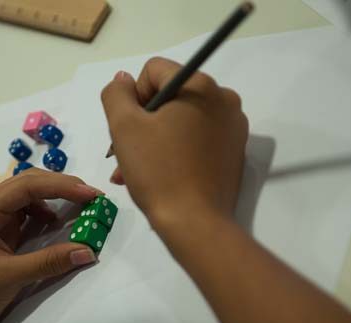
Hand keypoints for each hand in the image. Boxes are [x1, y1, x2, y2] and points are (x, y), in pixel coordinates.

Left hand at [0, 169, 100, 322]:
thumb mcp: (9, 278)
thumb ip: (49, 262)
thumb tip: (88, 251)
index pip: (27, 185)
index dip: (62, 186)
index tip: (92, 194)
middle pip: (27, 184)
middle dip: (60, 187)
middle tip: (92, 197)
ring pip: (25, 197)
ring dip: (53, 199)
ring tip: (80, 207)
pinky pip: (22, 215)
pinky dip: (43, 215)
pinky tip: (55, 224)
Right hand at [101, 57, 247, 235]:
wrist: (195, 223)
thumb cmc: (157, 171)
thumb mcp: (124, 127)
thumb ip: (117, 94)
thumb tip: (124, 81)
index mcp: (201, 86)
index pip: (155, 70)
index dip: (134, 97)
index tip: (129, 128)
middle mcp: (224, 99)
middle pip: (169, 97)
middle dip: (143, 123)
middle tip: (124, 154)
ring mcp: (233, 127)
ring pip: (181, 121)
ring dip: (154, 140)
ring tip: (134, 171)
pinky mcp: (234, 151)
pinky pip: (196, 139)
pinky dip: (175, 151)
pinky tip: (158, 175)